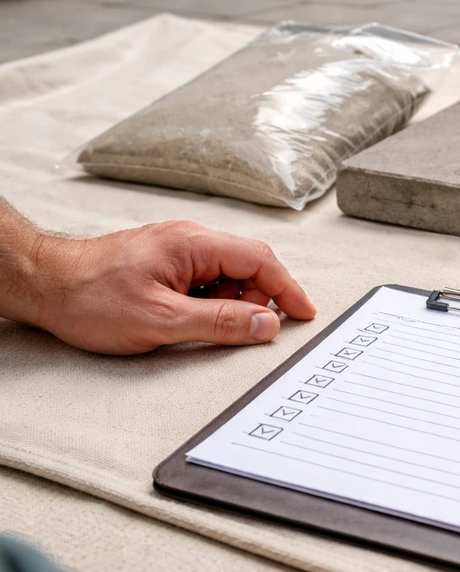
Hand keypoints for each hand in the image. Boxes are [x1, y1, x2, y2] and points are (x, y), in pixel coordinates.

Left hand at [25, 221, 315, 354]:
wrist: (44, 285)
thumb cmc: (91, 298)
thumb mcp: (162, 321)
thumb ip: (220, 323)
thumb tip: (266, 325)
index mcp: (195, 244)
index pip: (260, 261)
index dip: (287, 290)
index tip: (304, 313)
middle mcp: (191, 239)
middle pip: (247, 267)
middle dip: (256, 300)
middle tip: (247, 332)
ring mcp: (178, 249)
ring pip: (226, 275)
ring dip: (229, 303)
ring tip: (199, 327)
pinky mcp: (166, 262)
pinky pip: (205, 279)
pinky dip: (210, 301)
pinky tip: (188, 319)